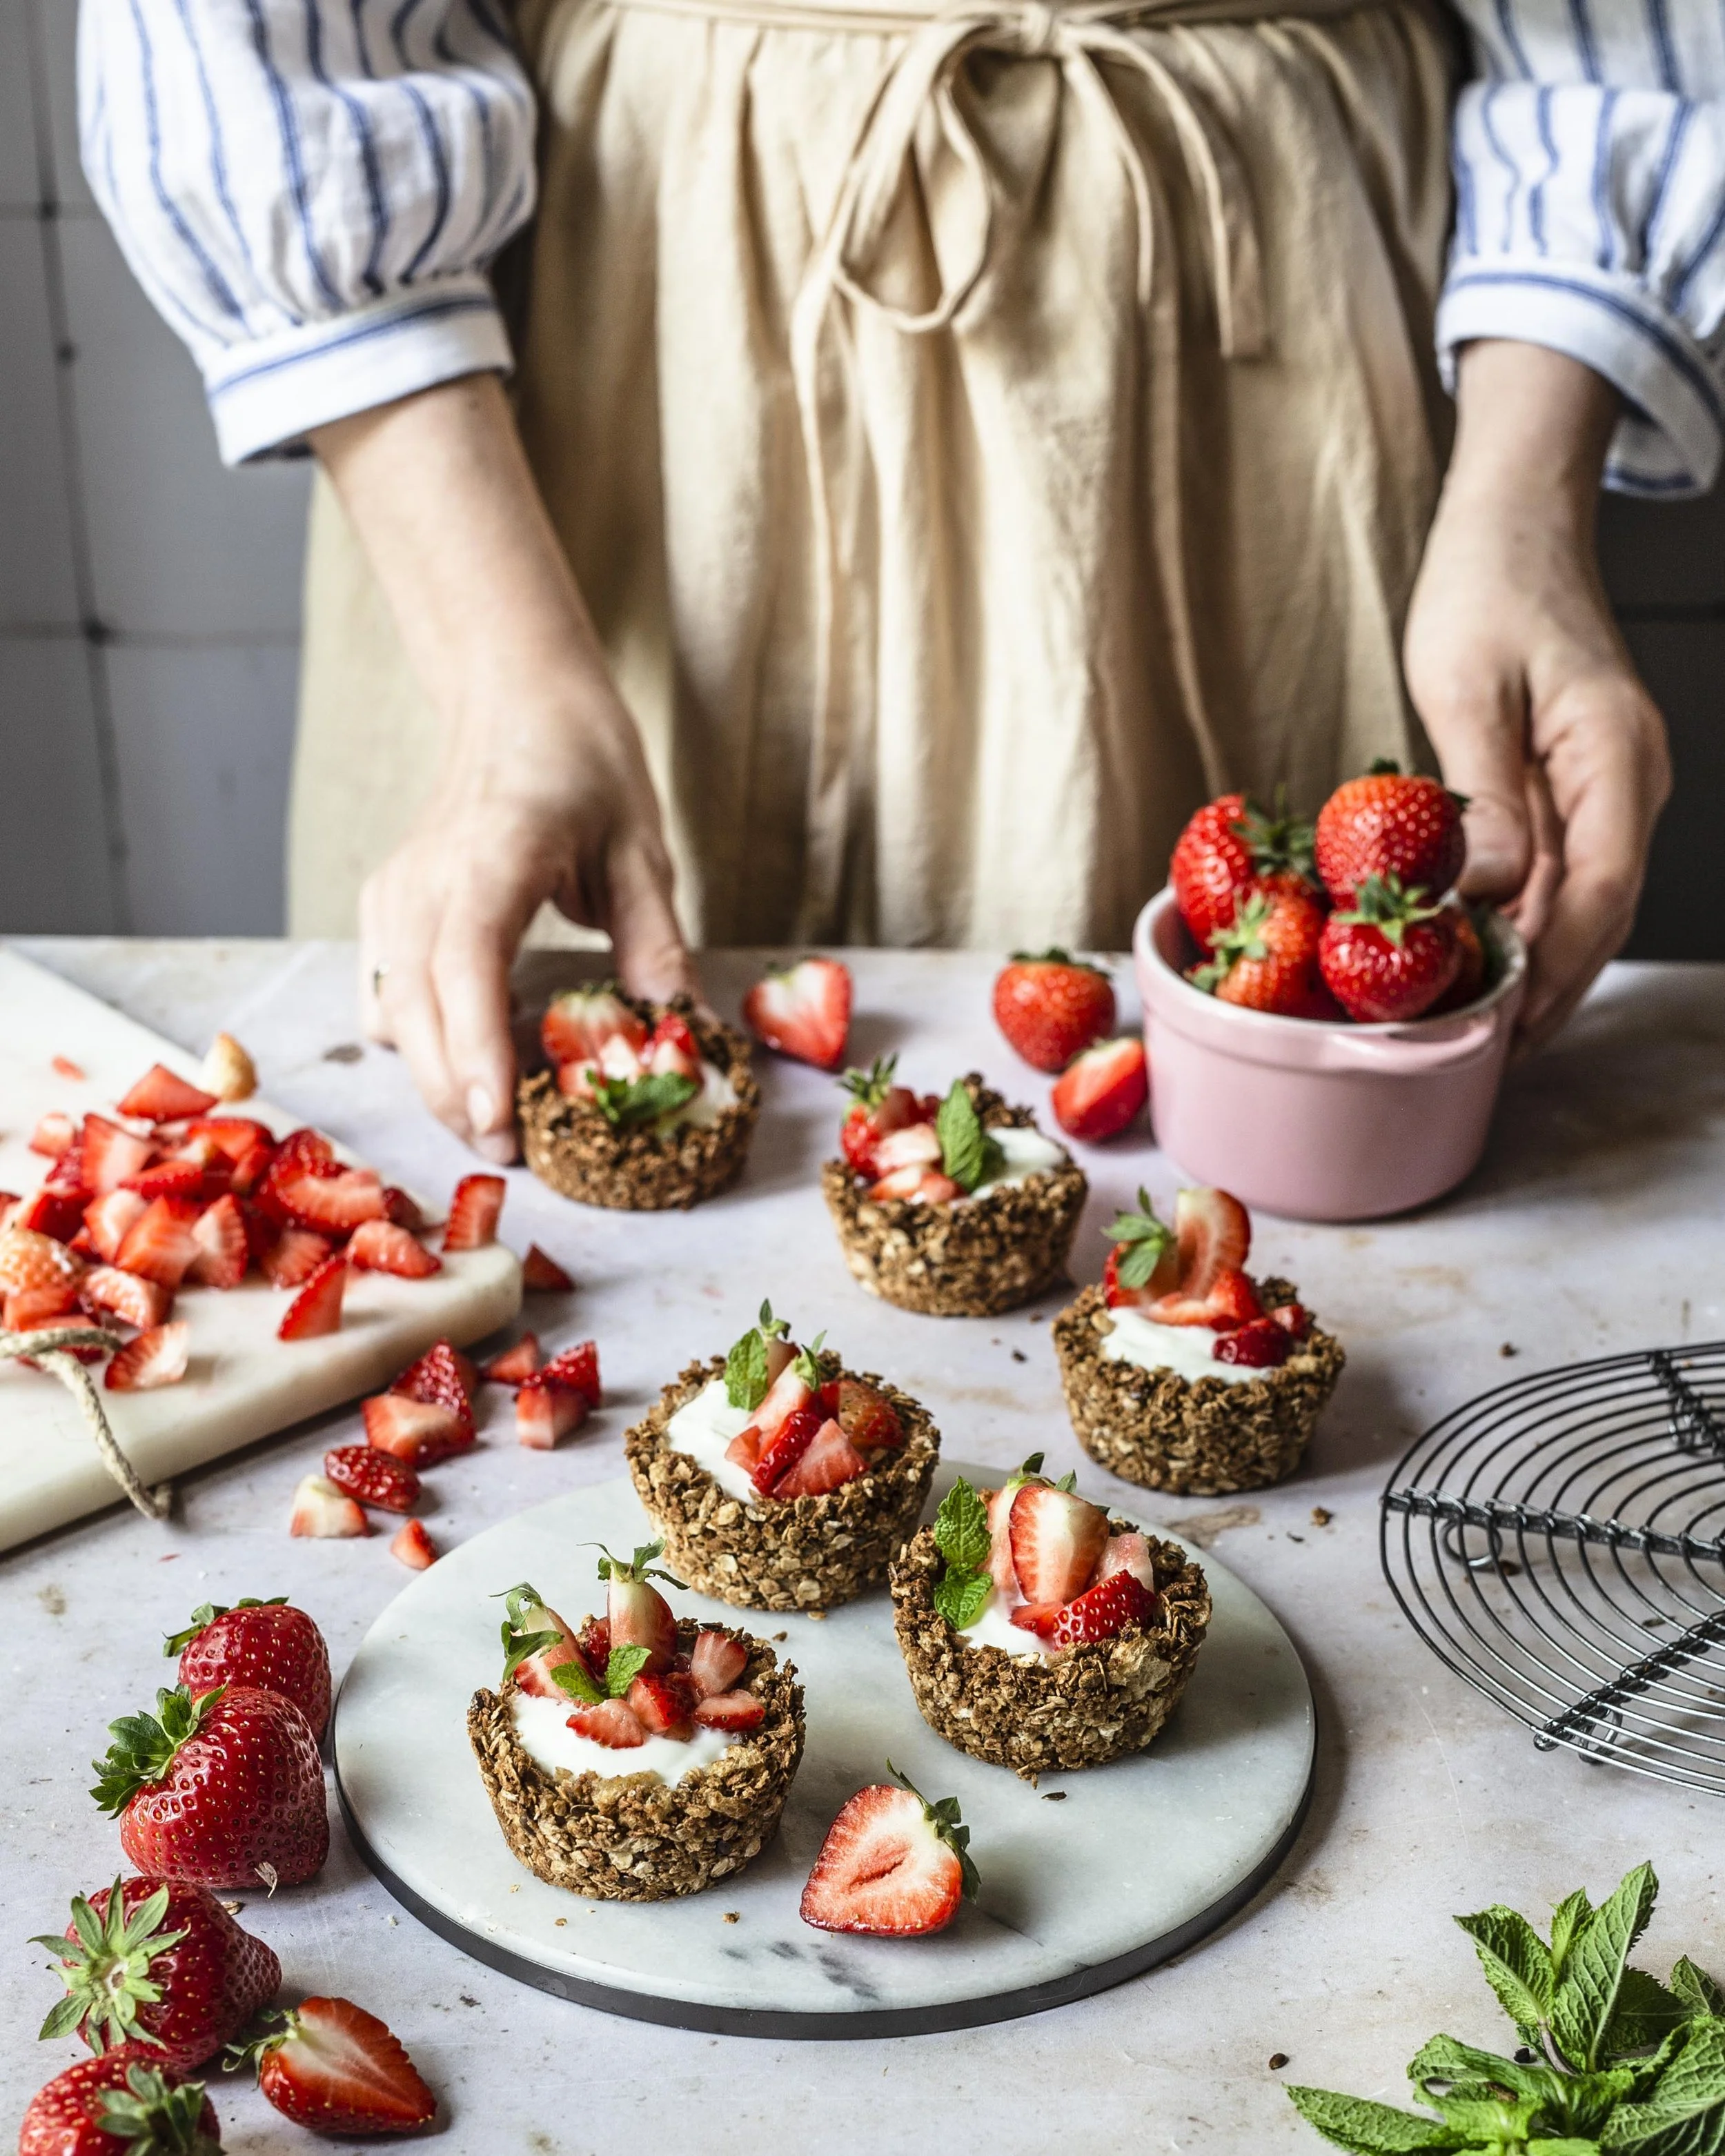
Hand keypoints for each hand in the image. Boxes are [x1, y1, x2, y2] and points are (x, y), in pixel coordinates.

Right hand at [314, 375, 695, 1159]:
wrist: (516, 697)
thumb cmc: (584, 764)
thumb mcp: (642, 852)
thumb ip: (656, 945)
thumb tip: (685, 1038)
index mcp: (491, 858)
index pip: (466, 968)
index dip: (476, 1052)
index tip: (498, 1122)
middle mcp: (425, 880)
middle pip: (418, 1012)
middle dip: (456, 1093)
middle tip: (512, 1154)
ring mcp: (394, 895)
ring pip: (393, 1015)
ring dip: (437, 1075)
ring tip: (496, 1117)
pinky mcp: (385, 907)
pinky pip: (385, 996)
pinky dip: (419, 1039)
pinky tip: (469, 1055)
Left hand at [1404, 342, 1670, 1049]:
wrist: (1515, 526)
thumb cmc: (1487, 588)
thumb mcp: (1467, 685)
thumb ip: (1482, 789)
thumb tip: (1491, 885)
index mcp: (1616, 756)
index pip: (1601, 887)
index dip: (1557, 966)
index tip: (1510, 1025)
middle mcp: (1629, 782)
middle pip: (1601, 911)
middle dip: (1551, 989)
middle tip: (1483, 1058)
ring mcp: (1609, 788)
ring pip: (1584, 900)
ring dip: (1539, 966)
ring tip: (1479, 1032)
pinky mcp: (1577, 789)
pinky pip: (1561, 873)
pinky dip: (1527, 923)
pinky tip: (1484, 961)